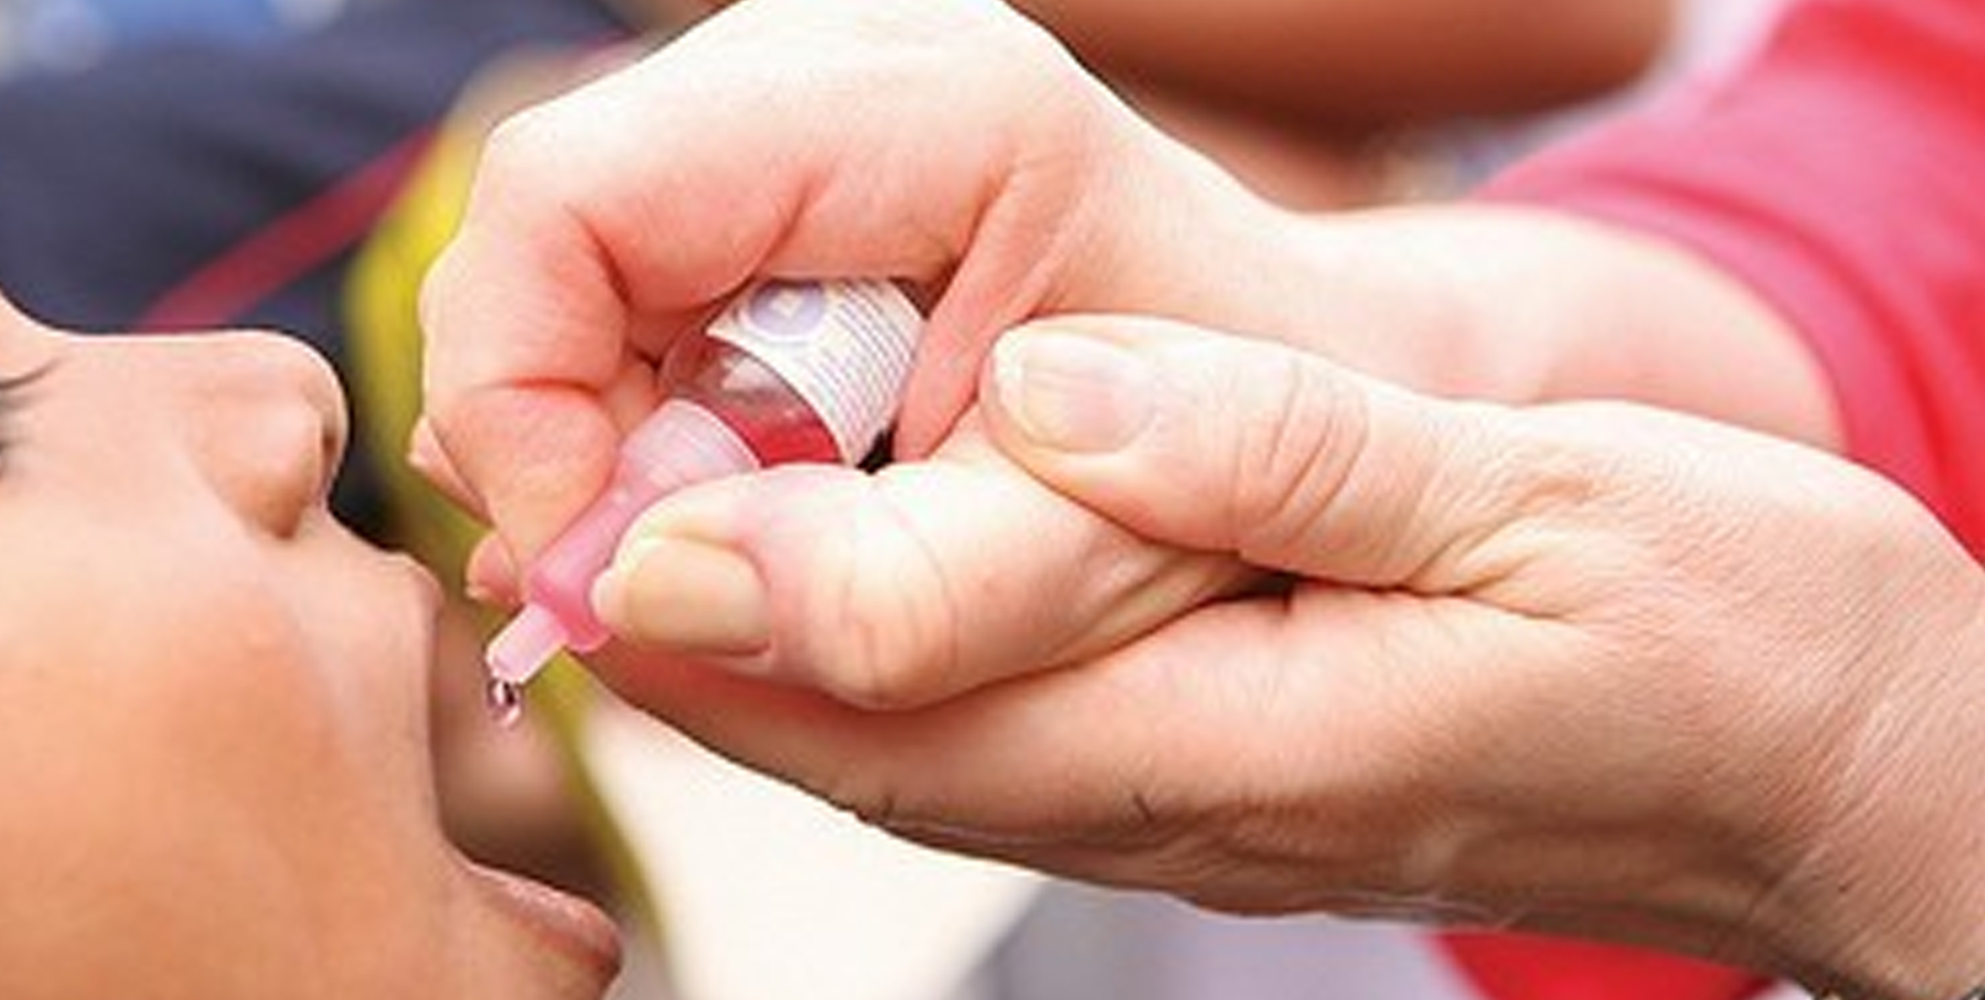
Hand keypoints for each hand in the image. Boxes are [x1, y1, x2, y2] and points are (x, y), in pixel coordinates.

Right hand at [416, 0, 1294, 582]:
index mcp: (937, 114)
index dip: (522, 403)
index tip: (594, 578)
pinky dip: (651, 429)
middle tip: (662, 588)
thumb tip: (621, 596)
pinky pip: (629, 302)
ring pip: (569, 276)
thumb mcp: (1104, 559)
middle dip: (563, 439)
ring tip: (742, 546)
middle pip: (545, 234)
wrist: (1305, 394)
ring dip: (610, 445)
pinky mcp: (781, 184)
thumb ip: (890, 593)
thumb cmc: (1244, 473)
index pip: (574, 200)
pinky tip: (753, 501)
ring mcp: (801, 112)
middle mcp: (843, 72)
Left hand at [593, 315, 1984, 999]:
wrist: (1836, 765)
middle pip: (859, 746)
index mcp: (1230, 746)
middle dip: (685, 635)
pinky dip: (861, 648)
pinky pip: (980, 731)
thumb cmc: (1726, 635)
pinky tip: (818, 559)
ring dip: (751, 646)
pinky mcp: (1200, 771)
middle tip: (552, 493)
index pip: (910, 704)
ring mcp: (1176, 804)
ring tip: (635, 508)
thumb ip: (1283, 461)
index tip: (587, 507)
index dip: (726, 610)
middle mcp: (1166, 802)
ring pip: (900, 746)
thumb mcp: (1532, 506)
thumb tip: (1052, 391)